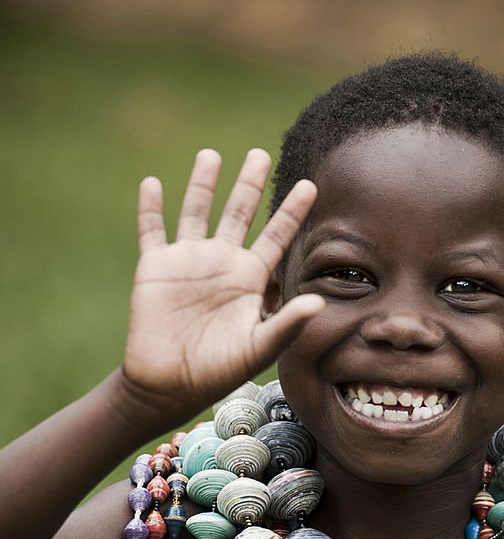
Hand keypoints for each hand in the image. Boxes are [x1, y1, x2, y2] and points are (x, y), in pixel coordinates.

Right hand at [123, 148, 323, 422]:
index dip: (292, 212)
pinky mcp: (156, 267)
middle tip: (261, 153)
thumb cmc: (219, 372)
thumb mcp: (258, 348)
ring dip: (203, 184)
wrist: (170, 385)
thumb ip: (286, 324)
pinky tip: (153, 183)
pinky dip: (151, 208)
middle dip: (250, 184)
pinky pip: (152, 230)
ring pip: (197, 212)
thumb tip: (317, 302)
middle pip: (239, 213)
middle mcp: (221, 263)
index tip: (311, 185)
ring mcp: (188, 261)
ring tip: (211, 155)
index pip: (276, 237)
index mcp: (250, 279)